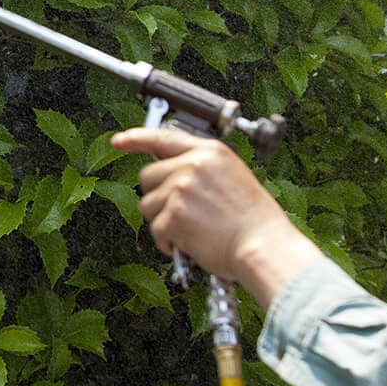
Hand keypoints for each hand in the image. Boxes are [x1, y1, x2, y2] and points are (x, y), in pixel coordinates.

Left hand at [111, 126, 322, 308]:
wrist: (266, 248)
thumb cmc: (256, 222)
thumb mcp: (233, 177)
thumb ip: (201, 168)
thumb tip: (171, 170)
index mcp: (210, 152)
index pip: (163, 137)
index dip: (136, 138)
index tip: (119, 141)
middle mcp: (192, 165)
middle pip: (147, 175)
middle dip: (158, 195)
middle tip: (182, 212)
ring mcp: (180, 189)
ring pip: (147, 204)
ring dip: (163, 220)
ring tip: (193, 229)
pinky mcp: (173, 215)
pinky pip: (155, 229)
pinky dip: (168, 241)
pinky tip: (191, 243)